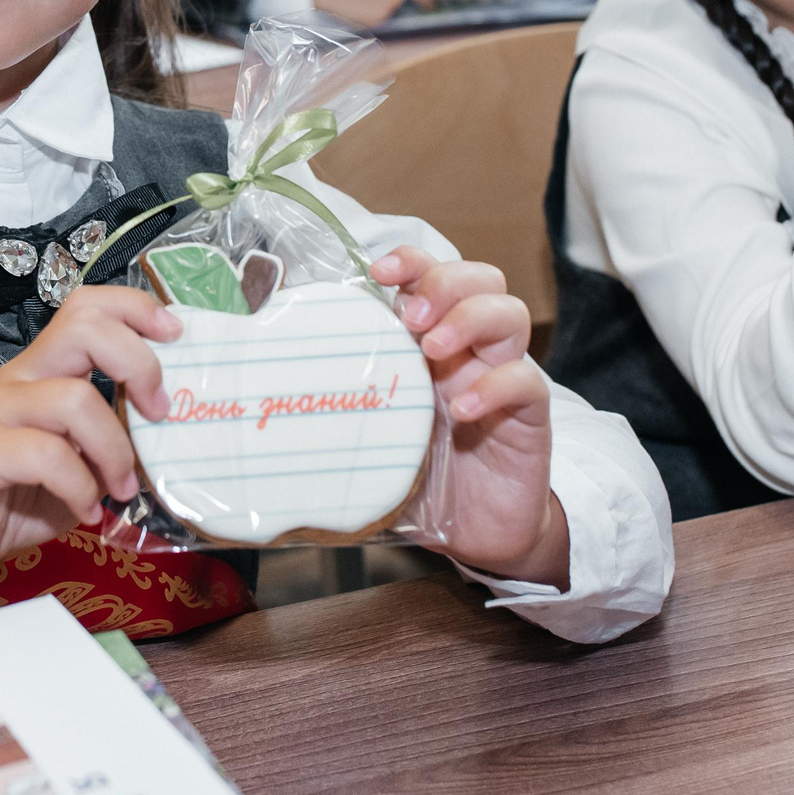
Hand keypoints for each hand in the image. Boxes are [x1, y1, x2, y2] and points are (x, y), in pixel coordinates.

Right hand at [0, 286, 179, 627]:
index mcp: (43, 372)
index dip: (134, 309)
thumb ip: (106, 442)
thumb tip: (163, 435)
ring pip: (76, 399)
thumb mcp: (72, 465)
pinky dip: (81, 487)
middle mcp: (19, 379)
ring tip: (121, 489)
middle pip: (84, 328)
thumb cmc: (6, 498)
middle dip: (138, 364)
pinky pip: (48, 455)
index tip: (174, 335)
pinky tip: (85, 511)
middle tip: (158, 413)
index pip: (86, 308)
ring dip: (115, 450)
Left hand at [369, 247, 566, 584]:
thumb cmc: (422, 480)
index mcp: (430, 344)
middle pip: (480, 279)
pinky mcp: (530, 416)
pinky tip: (461, 408)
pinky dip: (495, 384)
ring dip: (470, 319)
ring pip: (511, 314)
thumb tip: (262, 412)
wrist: (479, 533)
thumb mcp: (373, 440)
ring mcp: (503, 378)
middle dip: (444, 282)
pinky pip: (526, 380)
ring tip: (433, 350)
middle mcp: (470, 352)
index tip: (378, 272)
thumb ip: (337, 417)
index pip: (431, 276)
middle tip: (411, 317)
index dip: (411, 261)